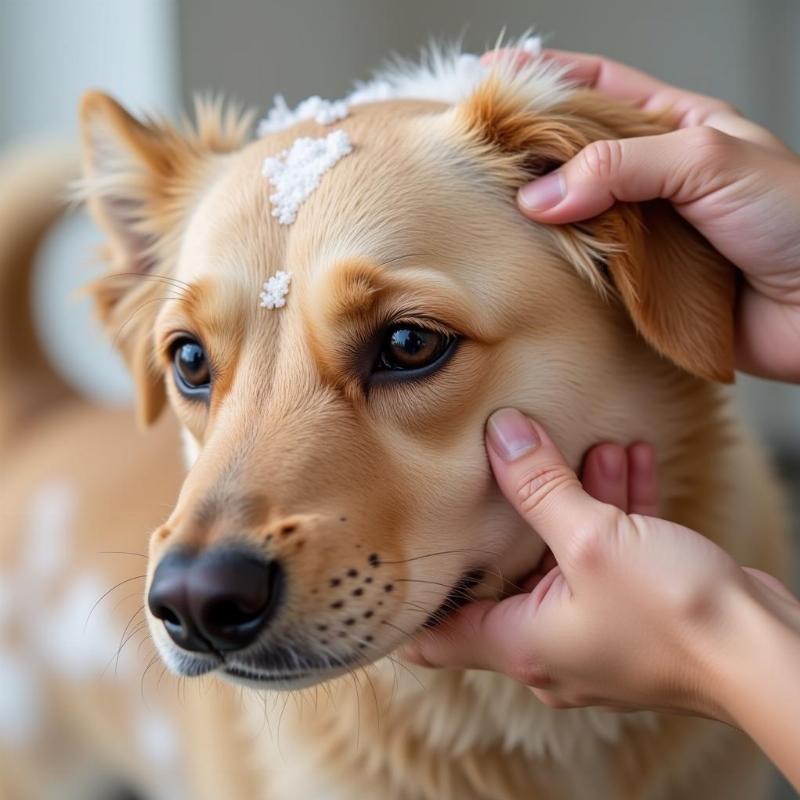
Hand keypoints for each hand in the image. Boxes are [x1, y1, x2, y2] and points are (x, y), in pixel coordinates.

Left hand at [405, 409, 795, 721]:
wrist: (766, 653)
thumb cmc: (674, 616)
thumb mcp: (591, 539)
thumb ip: (538, 485)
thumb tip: (499, 433)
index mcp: (520, 643)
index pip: (437, 636)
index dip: (415, 598)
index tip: (403, 548)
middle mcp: (551, 643)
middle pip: (510, 570)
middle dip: (518, 511)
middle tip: (516, 457)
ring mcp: (596, 627)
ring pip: (568, 552)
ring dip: (579, 497)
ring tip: (592, 443)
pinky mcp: (636, 609)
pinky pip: (611, 553)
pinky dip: (615, 510)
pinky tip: (629, 459)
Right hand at [487, 49, 799, 381]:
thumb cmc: (796, 221)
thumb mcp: (709, 161)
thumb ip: (622, 167)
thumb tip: (541, 194)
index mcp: (680, 127)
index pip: (600, 88)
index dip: (544, 78)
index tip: (491, 77)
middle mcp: (659, 177)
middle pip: (578, 152)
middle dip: (529, 149)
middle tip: (478, 154)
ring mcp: (649, 229)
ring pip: (578, 212)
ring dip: (540, 211)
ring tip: (493, 207)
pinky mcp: (645, 282)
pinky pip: (591, 267)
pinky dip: (560, 262)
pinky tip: (532, 257)